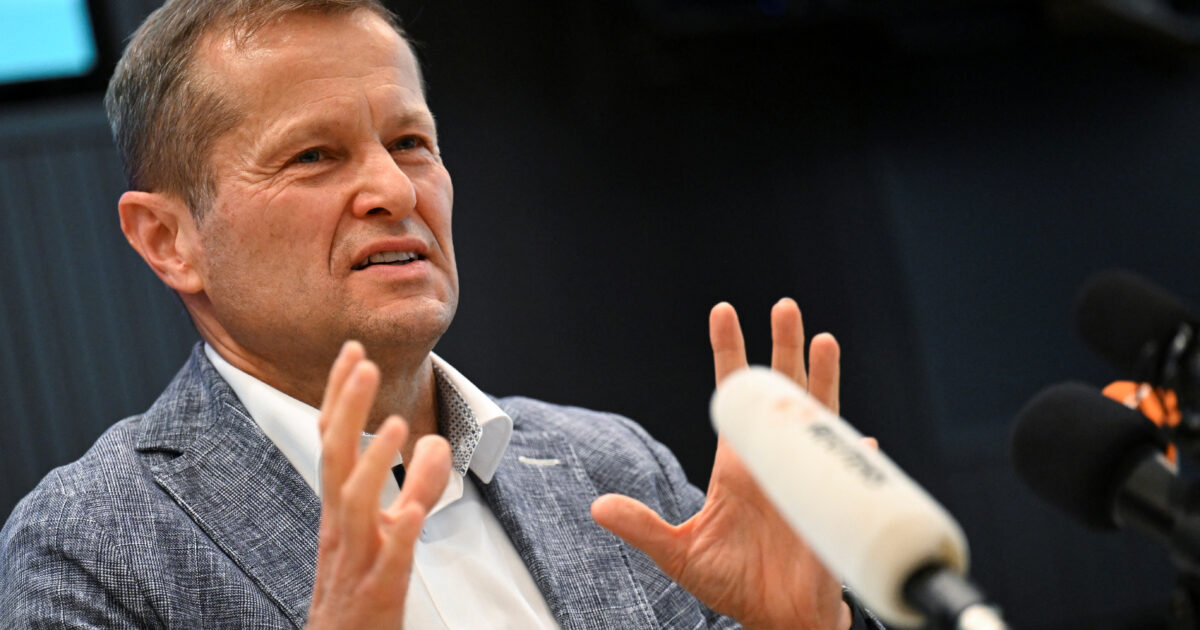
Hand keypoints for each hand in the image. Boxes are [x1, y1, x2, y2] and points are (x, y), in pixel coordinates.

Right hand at [306, 341, 450, 628]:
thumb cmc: (362, 595)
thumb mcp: (388, 533)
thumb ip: (415, 486)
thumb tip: (433, 442)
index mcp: (341, 512)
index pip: (334, 442)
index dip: (340, 397)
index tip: (353, 351)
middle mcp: (340, 530)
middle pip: (335, 460)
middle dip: (347, 410)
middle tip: (364, 362)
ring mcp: (355, 562)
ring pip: (355, 506)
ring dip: (375, 462)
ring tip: (399, 423)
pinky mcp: (377, 596)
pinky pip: (388, 562)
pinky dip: (400, 534)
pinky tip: (416, 511)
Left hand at [591, 299, 850, 629]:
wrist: (777, 619)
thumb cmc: (733, 585)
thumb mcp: (680, 553)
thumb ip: (643, 528)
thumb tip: (599, 506)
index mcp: (737, 463)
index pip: (732, 395)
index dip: (729, 353)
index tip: (724, 313)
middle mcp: (771, 460)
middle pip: (780, 390)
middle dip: (782, 348)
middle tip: (784, 306)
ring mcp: (802, 476)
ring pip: (815, 414)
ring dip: (821, 379)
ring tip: (822, 340)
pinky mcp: (828, 503)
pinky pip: (845, 468)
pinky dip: (849, 452)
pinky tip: (858, 435)